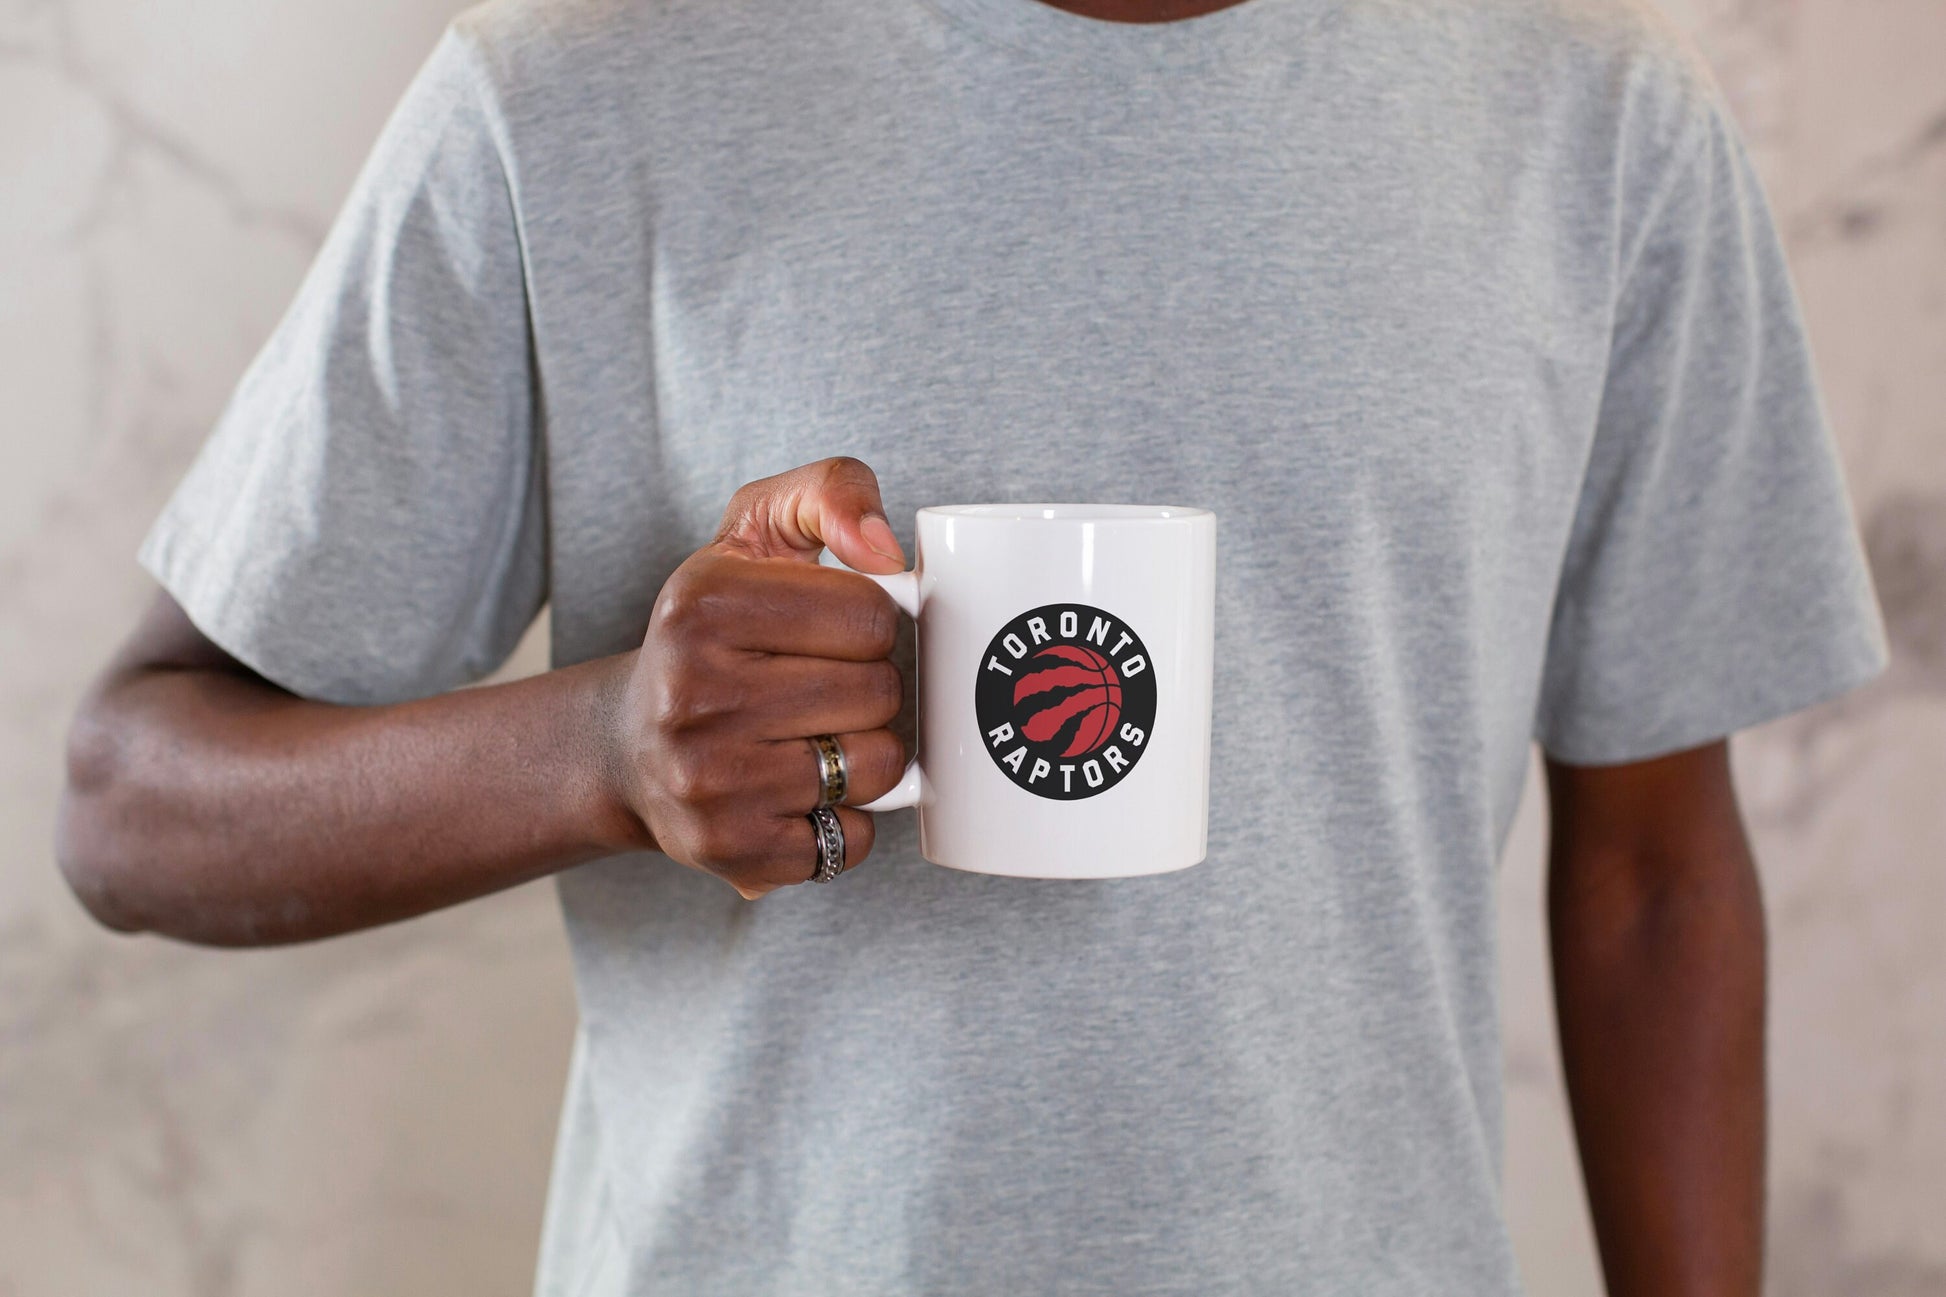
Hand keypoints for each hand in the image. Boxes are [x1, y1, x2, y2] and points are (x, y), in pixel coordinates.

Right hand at [606, 457, 911, 898]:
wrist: (625, 748)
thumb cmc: (713, 633)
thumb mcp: (756, 533)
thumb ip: (831, 492)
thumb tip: (887, 549)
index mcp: (701, 605)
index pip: (870, 613)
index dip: (867, 623)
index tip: (825, 632)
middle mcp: (691, 694)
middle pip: (879, 691)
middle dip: (869, 688)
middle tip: (818, 689)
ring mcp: (707, 781)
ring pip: (876, 767)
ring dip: (866, 754)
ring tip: (812, 738)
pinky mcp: (729, 849)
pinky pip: (853, 839)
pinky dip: (846, 819)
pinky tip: (799, 794)